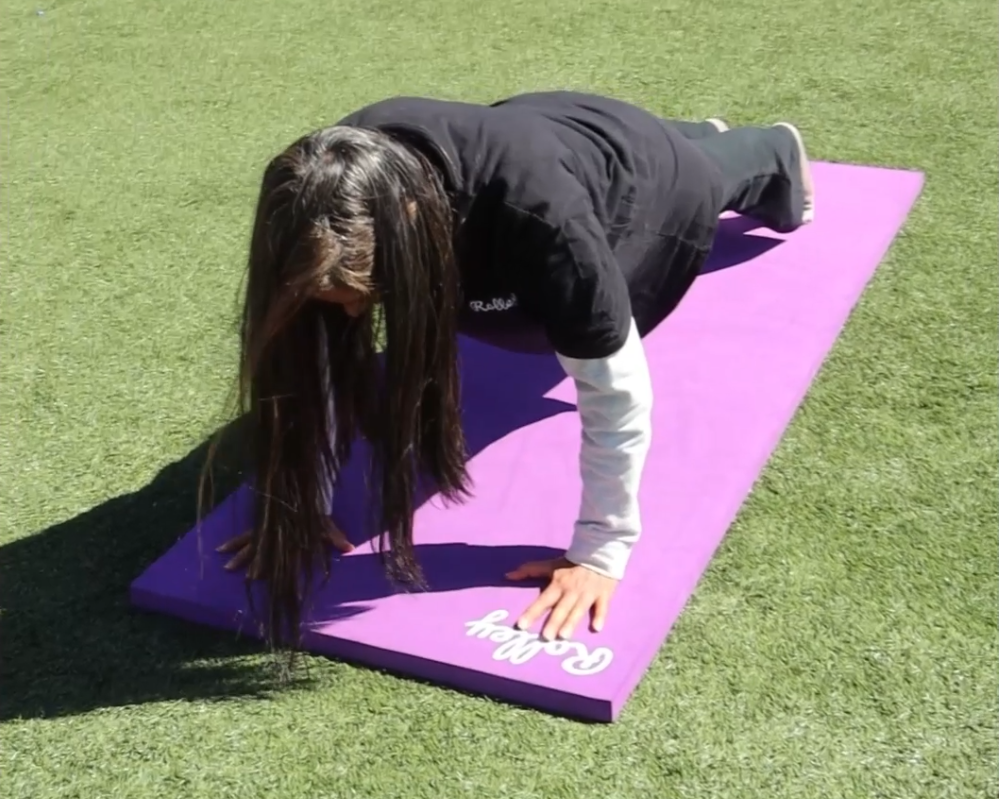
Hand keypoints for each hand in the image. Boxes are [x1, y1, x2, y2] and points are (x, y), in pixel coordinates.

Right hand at [215, 517, 353, 578]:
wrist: (309, 491)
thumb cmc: (318, 513)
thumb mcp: (327, 525)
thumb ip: (336, 537)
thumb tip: (351, 548)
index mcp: (289, 534)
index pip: (276, 552)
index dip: (266, 564)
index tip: (256, 576)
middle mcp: (274, 532)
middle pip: (259, 547)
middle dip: (247, 560)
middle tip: (234, 572)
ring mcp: (266, 527)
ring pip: (248, 540)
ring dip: (236, 551)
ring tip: (223, 562)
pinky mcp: (262, 523)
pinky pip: (245, 533)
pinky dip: (234, 540)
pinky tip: (221, 547)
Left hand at [505, 556, 617, 640]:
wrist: (598, 551)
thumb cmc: (571, 563)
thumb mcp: (549, 565)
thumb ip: (529, 571)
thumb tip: (507, 576)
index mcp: (558, 584)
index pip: (543, 601)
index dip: (532, 612)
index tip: (521, 625)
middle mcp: (571, 591)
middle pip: (561, 609)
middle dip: (553, 622)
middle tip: (546, 637)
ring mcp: (588, 593)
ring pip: (579, 610)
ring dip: (572, 622)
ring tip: (564, 636)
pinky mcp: (603, 595)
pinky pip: (602, 607)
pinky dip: (600, 616)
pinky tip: (596, 628)